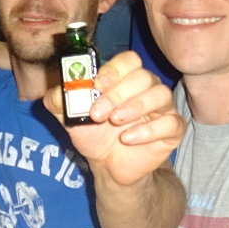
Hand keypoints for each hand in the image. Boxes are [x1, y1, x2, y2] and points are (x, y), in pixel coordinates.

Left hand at [42, 51, 181, 187]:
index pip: (129, 60)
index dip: (114, 70)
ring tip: (115, 123)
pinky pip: (170, 122)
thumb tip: (56, 92)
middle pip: (143, 77)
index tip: (97, 86)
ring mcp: (163, 107)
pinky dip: (148, 130)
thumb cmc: (94, 134)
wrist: (108, 166)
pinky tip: (128, 139)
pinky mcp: (172, 129)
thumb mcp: (70, 118)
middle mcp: (147, 88)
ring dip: (135, 107)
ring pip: (161, 95)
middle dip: (118, 94)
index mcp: (124, 78)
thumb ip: (59, 102)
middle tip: (98, 113)